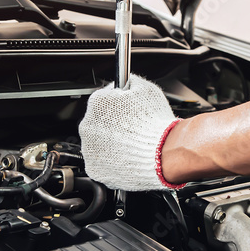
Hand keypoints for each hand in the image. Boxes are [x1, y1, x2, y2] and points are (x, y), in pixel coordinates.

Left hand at [79, 75, 183, 190]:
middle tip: (131, 129)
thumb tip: (127, 81)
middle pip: (98, 122)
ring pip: (98, 143)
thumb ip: (131, 83)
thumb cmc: (156, 124)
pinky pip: (100, 163)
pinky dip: (111, 161)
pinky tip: (125, 158)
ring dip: (110, 143)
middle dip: (112, 125)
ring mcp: (89, 149)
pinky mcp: (95, 169)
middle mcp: (88, 125)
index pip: (103, 99)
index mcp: (98, 102)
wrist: (162, 154)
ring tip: (130, 145)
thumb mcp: (147, 89)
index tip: (126, 110)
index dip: (117, 105)